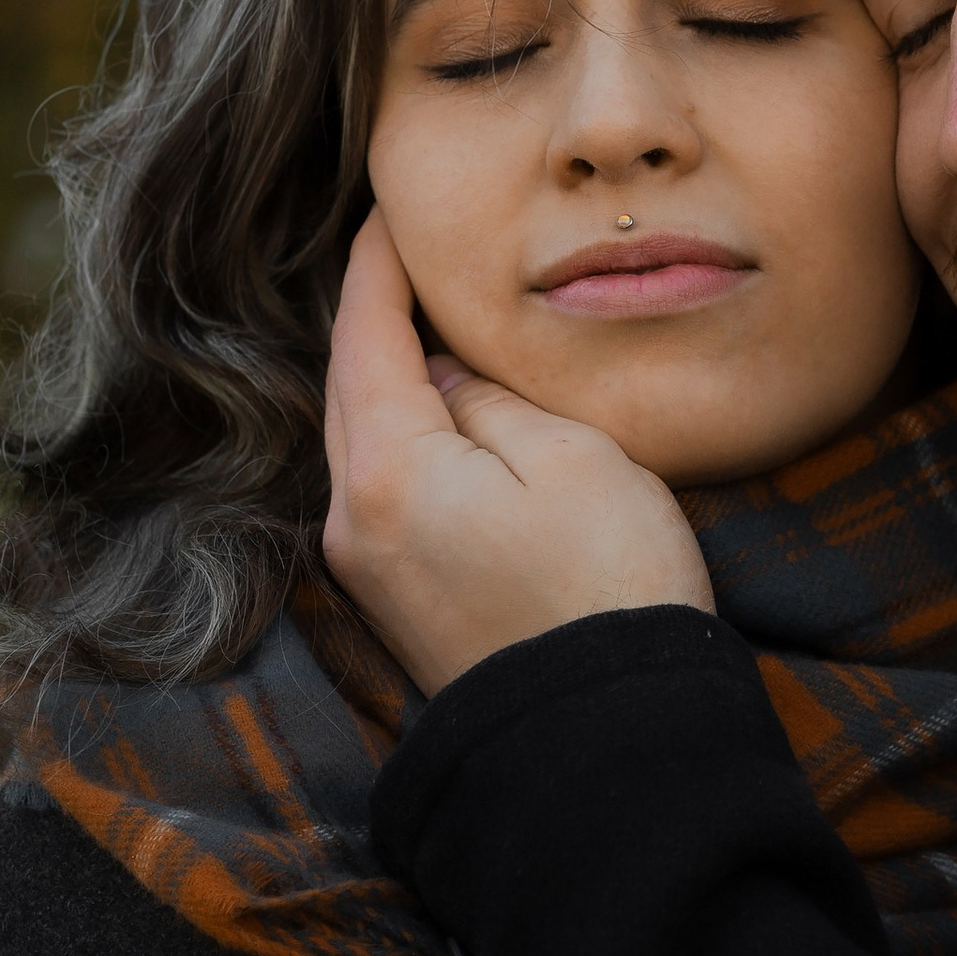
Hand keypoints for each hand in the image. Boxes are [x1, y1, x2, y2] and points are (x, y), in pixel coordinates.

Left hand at [322, 210, 712, 695]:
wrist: (607, 744)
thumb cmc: (608, 589)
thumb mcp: (572, 459)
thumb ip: (495, 400)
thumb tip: (449, 378)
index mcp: (389, 469)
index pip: (364, 336)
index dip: (375, 267)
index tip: (385, 211)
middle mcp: (355, 520)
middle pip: (348, 389)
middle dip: (370, 319)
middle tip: (403, 257)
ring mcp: (372, 569)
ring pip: (363, 442)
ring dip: (387, 380)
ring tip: (428, 326)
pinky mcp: (401, 604)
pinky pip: (386, 490)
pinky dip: (402, 436)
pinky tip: (443, 416)